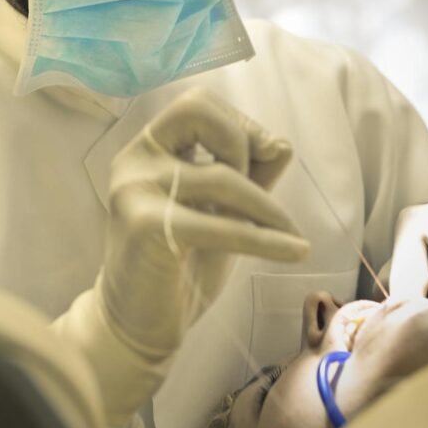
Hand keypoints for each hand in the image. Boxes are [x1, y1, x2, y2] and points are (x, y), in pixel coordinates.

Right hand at [99, 87, 309, 358]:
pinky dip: (266, 239)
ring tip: (290, 236)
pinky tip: (294, 251)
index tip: (265, 157)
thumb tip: (282, 144)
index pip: (197, 104)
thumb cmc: (177, 265)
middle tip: (259, 189)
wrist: (135, 324)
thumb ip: (249, 176)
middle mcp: (134, 160)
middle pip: (196, 111)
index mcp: (147, 149)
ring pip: (221, 176)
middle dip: (242, 141)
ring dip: (268, 208)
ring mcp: (134, 191)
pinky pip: (221, 225)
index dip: (239, 123)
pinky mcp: (145, 228)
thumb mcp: (219, 212)